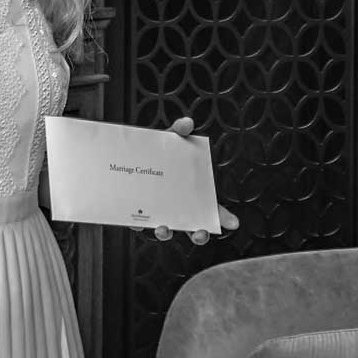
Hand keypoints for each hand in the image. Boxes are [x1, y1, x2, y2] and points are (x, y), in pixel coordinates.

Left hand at [129, 116, 241, 244]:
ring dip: (166, 233)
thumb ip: (178, 131)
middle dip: (198, 234)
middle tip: (199, 233)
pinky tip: (137, 221)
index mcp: (190, 191)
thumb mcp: (168, 140)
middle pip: (192, 228)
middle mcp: (176, 205)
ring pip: (166, 230)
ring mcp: (158, 211)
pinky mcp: (137, 214)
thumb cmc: (155, 152)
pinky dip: (138, 224)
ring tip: (164, 228)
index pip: (211, 209)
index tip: (232, 223)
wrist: (126, 156)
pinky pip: (138, 224)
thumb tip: (186, 123)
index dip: (222, 217)